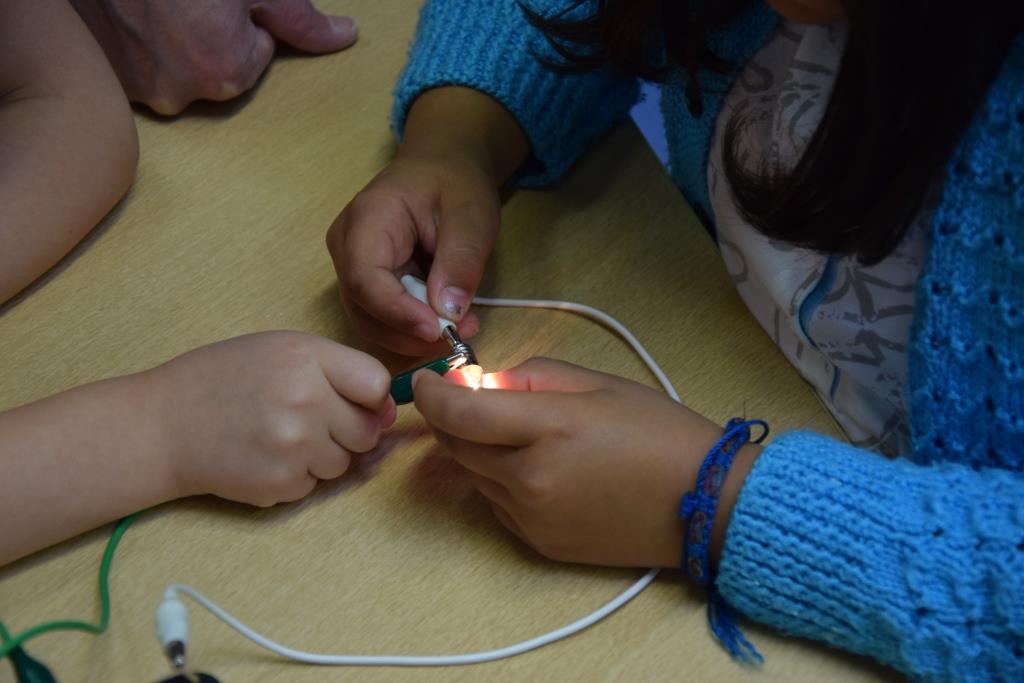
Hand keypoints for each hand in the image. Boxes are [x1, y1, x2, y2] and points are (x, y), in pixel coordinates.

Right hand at [68, 0, 357, 114]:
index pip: (254, 53)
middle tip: (186, 4)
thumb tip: (348, 36)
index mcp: (227, 73)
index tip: (216, 3)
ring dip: (172, 42)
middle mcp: (183, 95)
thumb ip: (301, 21)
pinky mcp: (113, 82)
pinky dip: (141, 48)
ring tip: (156, 9)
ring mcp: (142, 91)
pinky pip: (143, 70)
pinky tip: (134, 19)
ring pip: (179, 68)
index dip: (238, 20)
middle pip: (217, 66)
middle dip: (209, 35)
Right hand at [151, 331, 394, 506]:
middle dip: (348, 429)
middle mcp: (305, 402)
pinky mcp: (281, 484)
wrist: (163, 425)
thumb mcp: (280, 350)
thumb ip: (339, 370)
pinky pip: (315, 485)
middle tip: (309, 419)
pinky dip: (297, 475)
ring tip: (279, 435)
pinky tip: (264, 456)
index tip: (354, 399)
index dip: (370, 396)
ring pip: (344, 462)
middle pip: (368, 430)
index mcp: (306, 359)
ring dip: (322, 454)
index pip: (377, 385)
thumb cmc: (224, 379)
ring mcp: (294, 447)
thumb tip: (387, 412)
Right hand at [327, 150, 495, 354]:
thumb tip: (448, 310)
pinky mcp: (367, 282)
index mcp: (366, 219)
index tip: (436, 331)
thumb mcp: (471, 215)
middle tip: (459, 335)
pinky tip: (446, 321)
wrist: (443, 167)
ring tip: (461, 327)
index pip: (365, 278)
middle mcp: (346, 247)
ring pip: (371, 320)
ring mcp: (352, 267)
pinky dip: (414, 328)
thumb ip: (460, 260)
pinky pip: (383, 317)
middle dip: (410, 331)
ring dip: (414, 335)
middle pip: (363, 307)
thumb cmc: (454, 182)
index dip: (397, 312)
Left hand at [413, 358, 761, 567]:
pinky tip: (536, 468)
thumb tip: (481, 384)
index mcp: (549, 430)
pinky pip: (496, 504)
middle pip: (455, 445)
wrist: (704, 505)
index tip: (425, 379)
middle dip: (450, 417)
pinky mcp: (538, 544)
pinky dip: (499, 480)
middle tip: (470, 397)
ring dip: (476, 449)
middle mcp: (530, 480)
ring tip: (516, 433)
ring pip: (472, 476)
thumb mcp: (597, 383)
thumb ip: (530, 378)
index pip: (458, 412)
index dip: (430, 392)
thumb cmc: (657, 432)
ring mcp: (531, 519)